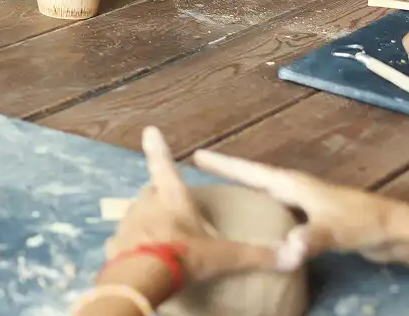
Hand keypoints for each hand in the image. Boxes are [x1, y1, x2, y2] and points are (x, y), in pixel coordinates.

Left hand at [106, 128, 277, 283]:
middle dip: (159, 195)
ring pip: (136, 216)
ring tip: (160, 237)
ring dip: (147, 222)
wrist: (141, 278)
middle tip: (169, 205)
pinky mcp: (115, 245)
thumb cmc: (183, 256)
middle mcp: (146, 205)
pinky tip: (141, 258)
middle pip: (151, 193)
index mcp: (172, 199)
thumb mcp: (223, 256)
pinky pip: (124, 242)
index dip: (159, 148)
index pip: (165, 166)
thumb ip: (257, 255)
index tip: (149, 130)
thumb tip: (293, 255)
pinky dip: (132, 247)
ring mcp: (127, 224)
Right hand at [193, 147, 398, 264]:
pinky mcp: (310, 216)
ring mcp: (302, 202)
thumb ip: (310, 237)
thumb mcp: (334, 231)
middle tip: (197, 174)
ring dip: (241, 192)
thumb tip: (286, 247)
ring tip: (217, 197)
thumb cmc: (362, 222)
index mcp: (292, 184)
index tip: (197, 154)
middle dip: (226, 175)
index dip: (224, 164)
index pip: (250, 171)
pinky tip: (254, 225)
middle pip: (252, 178)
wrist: (395, 230)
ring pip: (263, 194)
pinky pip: (274, 209)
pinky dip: (258, 210)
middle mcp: (293, 188)